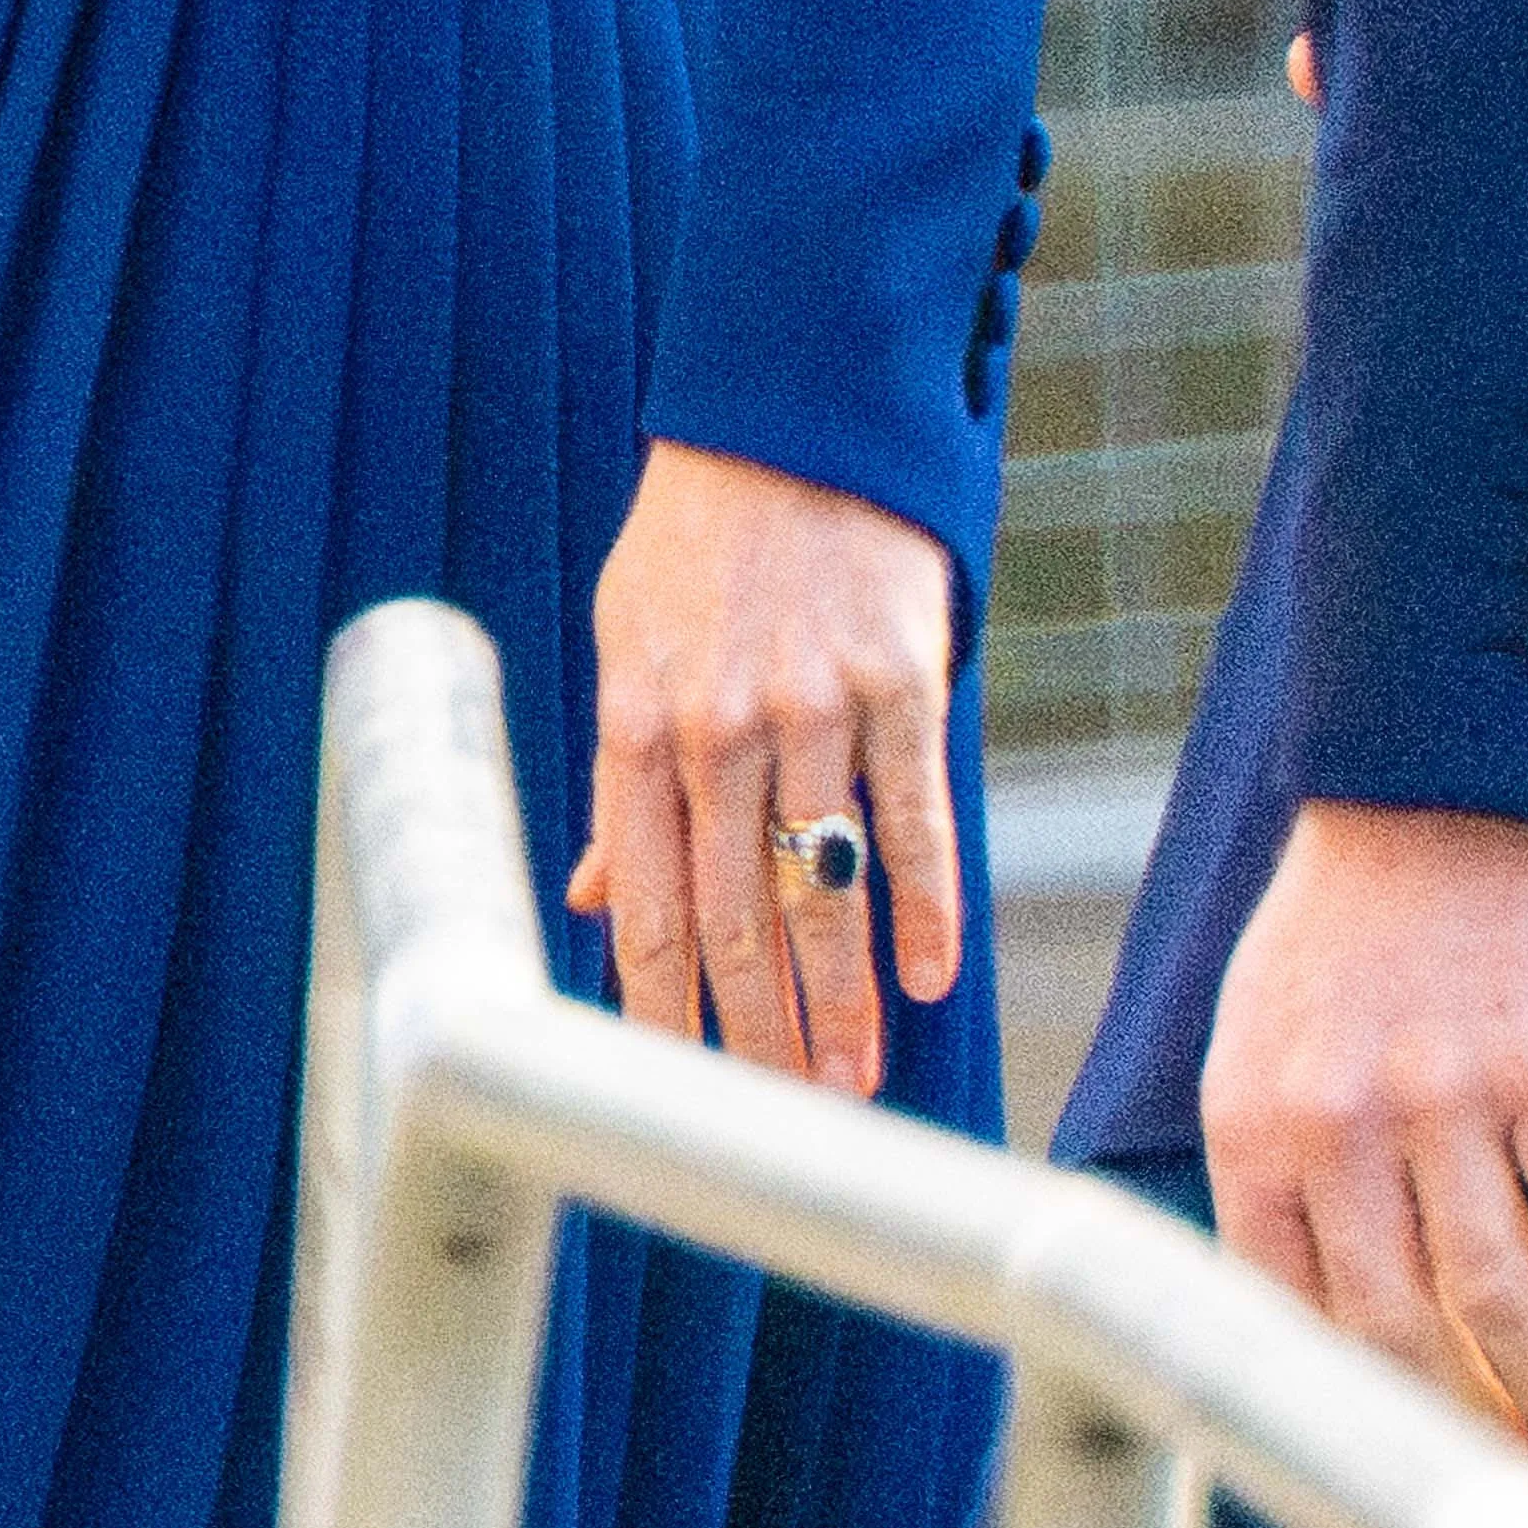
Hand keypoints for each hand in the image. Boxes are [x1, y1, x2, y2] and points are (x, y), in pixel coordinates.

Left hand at [566, 439, 960, 1096]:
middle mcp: (718, 726)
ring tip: (854, 1082)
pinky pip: (912, 812)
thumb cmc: (698, 535)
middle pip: (736, 920)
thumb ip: (622, 776)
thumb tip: (598, 896)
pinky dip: (924, 902)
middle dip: (761, 1036)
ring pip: (823, 887)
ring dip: (842, 998)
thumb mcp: (628, 639)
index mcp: (638, 724)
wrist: (789, 405)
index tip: (683, 1097)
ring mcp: (811, 703)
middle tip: (788, 1122)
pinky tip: (930, 974)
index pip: (649, 907)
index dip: (665, 1011)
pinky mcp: (897, 674)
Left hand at [1199, 801, 1527, 1454]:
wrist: (1441, 768)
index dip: (1358, 1393)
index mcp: (1254, 1118)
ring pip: (1498, 1293)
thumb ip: (1281, 1161)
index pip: (1291, 1310)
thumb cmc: (1353, 912)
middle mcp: (1337, 1117)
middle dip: (1462, 1412)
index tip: (1408, 1437)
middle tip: (1512, 1448)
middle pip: (1401, 1325)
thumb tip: (1320, 1307)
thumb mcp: (1268, 1030)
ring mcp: (1441, 1088)